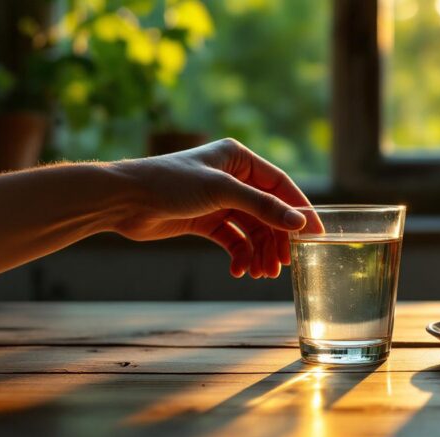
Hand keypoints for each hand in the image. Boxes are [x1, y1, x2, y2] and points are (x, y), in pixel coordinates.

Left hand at [112, 138, 311, 278]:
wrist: (123, 200)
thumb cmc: (170, 183)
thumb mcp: (221, 191)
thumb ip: (261, 207)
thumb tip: (298, 222)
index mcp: (238, 159)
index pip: (280, 185)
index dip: (300, 209)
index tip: (316, 234)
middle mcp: (232, 178)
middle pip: (267, 212)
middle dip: (275, 239)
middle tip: (282, 265)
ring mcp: (219, 201)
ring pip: (251, 230)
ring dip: (257, 252)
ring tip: (258, 273)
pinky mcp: (205, 221)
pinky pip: (232, 240)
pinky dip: (238, 255)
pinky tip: (237, 270)